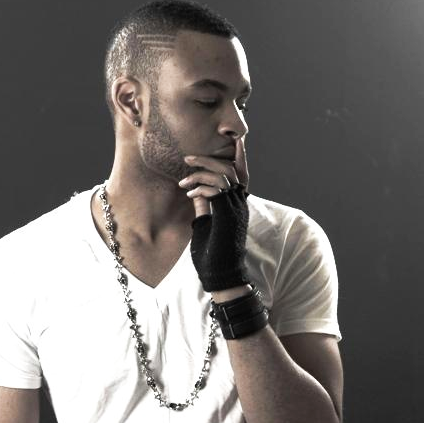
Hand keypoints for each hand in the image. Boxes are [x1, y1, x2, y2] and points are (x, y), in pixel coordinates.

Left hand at [182, 137, 251, 291]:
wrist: (221, 277)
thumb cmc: (212, 256)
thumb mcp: (205, 225)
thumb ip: (204, 207)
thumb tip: (197, 193)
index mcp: (236, 205)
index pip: (239, 174)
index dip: (234, 157)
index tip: (222, 144)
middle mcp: (240, 204)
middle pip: (231, 169)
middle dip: (208, 159)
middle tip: (188, 157)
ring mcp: (236, 209)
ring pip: (224, 175)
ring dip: (201, 172)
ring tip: (183, 178)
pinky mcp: (228, 215)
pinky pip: (217, 189)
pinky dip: (201, 187)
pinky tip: (189, 193)